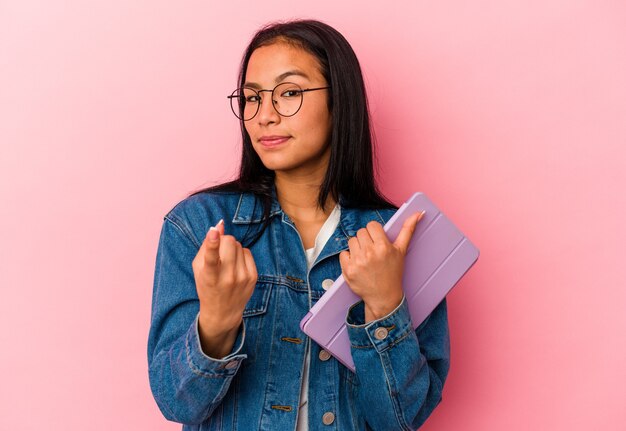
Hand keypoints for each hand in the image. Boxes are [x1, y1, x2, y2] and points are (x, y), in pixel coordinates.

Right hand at [192, 220, 257, 356]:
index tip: (213, 232)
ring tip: (227, 262)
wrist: (223, 312)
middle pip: (229, 242)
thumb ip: (207, 247)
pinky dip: (241, 255)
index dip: (212, 243)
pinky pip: (247, 252)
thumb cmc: (207, 286)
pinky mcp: (253, 277)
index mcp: (210, 277)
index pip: (211, 258)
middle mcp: (227, 277)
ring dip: (232, 249)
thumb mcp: (199, 269)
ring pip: (239, 245)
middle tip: (220, 251)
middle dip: (223, 241)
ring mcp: (242, 277)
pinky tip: (236, 266)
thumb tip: (219, 226)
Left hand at [339, 211, 424, 322]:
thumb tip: (418, 213)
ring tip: (365, 258)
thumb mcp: (401, 251)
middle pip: (361, 232)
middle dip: (366, 239)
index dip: (374, 232)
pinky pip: (343, 254)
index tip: (377, 241)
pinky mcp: (348, 270)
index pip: (371, 225)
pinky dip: (348, 258)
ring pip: (352, 241)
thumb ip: (408, 230)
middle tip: (372, 251)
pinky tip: (358, 265)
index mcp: (383, 246)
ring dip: (357, 248)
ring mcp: (358, 262)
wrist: (384, 296)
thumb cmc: (393, 273)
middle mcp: (370, 253)